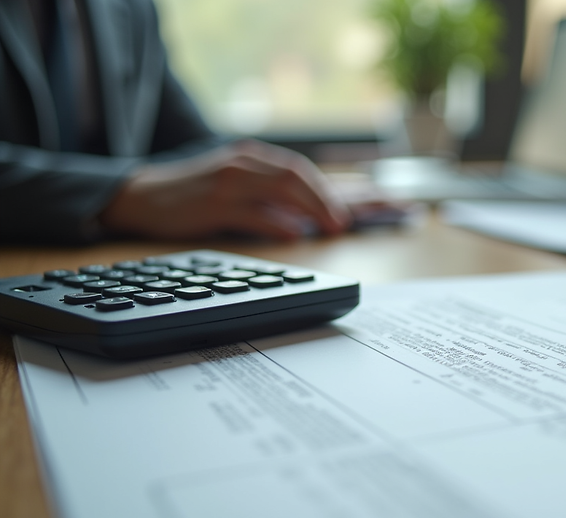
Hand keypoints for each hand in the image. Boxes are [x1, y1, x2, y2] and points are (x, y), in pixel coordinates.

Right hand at [99, 140, 350, 239]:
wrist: (142, 196)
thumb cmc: (193, 194)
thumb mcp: (234, 183)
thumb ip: (267, 193)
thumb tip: (305, 214)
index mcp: (250, 156)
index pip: (298, 169)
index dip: (325, 191)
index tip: (344, 212)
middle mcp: (241, 163)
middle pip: (295, 177)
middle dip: (325, 200)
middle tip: (342, 224)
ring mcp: (226, 182)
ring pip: (281, 190)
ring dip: (311, 210)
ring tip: (329, 228)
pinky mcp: (212, 204)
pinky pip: (252, 212)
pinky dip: (278, 222)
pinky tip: (294, 233)